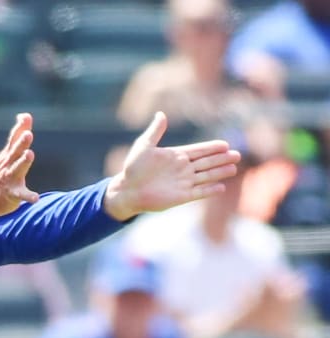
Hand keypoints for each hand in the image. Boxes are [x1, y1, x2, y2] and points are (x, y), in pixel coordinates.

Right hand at [0, 112, 39, 223]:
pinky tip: (35, 198)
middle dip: (21, 143)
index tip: (25, 117)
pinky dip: (28, 196)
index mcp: (8, 156)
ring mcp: (9, 180)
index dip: (20, 129)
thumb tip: (25, 115)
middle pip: (15, 152)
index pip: (14, 140)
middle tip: (28, 134)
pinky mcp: (12, 194)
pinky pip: (21, 195)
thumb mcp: (8, 153)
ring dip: (23, 162)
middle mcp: (8, 165)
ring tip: (29, 154)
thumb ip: (18, 136)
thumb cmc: (1, 173)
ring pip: (17, 170)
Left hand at [103, 111, 240, 220]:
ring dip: (220, 172)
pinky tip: (221, 186)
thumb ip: (155, 132)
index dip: (211, 148)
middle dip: (221, 159)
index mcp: (176, 156)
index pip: (199, 150)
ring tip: (233, 169)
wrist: (126, 190)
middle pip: (207, 162)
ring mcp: (183, 183)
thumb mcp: (143, 147)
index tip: (225, 144)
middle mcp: (182, 169)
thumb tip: (161, 114)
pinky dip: (210, 190)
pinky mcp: (181, 196)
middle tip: (237, 155)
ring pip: (206, 176)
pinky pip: (199, 192)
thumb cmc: (132, 169)